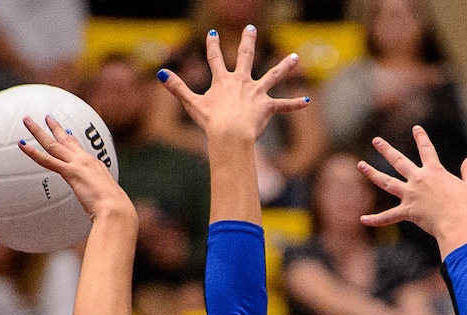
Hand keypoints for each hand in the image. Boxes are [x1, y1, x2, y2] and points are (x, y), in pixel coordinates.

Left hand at [18, 115, 134, 224]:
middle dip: (56, 128)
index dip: (72, 140)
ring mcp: (78, 164)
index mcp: (97, 167)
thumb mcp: (108, 202)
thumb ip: (101, 201)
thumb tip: (101, 211)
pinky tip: (22, 145)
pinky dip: (33, 152)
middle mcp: (87, 161)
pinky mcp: (70, 172)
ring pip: (53, 144)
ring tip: (27, 121)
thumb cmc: (116, 211)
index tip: (66, 132)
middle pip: (67, 140)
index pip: (81, 150)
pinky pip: (47, 160)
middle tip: (48, 118)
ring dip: (38, 131)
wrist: (117, 211)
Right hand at [156, 25, 308, 145]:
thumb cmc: (211, 122)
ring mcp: (256, 92)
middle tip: (251, 29)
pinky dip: (295, 104)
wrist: (230, 133)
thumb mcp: (192, 103)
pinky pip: (283, 106)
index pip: (215, 59)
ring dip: (284, 66)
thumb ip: (177, 87)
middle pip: (245, 57)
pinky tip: (306, 101)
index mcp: (223, 81)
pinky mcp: (266, 106)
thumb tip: (160, 73)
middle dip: (247, 41)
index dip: (212, 46)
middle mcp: (241, 81)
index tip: (212, 33)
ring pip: (273, 75)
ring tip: (295, 58)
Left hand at [357, 125, 466, 258]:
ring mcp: (410, 195)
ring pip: (387, 182)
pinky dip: (375, 220)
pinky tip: (363, 219)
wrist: (457, 221)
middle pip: (399, 161)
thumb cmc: (466, 205)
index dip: (421, 138)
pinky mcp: (407, 212)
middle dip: (386, 149)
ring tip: (361, 165)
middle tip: (376, 140)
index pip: (427, 149)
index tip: (415, 128)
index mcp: (434, 171)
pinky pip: (388, 217)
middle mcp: (419, 179)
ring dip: (372, 173)